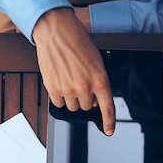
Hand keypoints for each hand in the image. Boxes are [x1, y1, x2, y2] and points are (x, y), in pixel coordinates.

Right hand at [32, 8, 114, 134]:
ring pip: (73, 106)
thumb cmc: (77, 42)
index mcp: (100, 79)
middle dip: (85, 98)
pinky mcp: (53, 89)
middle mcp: (85, 87)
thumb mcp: (96, 61)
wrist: (56, 32)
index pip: (107, 107)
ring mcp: (68, 89)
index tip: (109, 131)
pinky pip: (59, 103)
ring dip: (72, 98)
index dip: (109, 122)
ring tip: (69, 79)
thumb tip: (95, 101)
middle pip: (87, 107)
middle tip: (79, 82)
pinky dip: (59, 96)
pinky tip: (59, 81)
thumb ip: (98, 82)